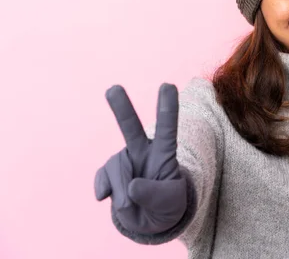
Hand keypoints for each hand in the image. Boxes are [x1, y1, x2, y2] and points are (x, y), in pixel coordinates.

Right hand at [94, 83, 187, 234]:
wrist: (150, 219)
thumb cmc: (167, 205)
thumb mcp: (170, 202)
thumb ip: (154, 194)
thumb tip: (131, 187)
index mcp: (164, 152)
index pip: (167, 128)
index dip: (167, 108)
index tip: (167, 86)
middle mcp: (143, 150)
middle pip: (131, 127)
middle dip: (121, 108)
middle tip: (113, 89)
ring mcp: (124, 160)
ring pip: (115, 167)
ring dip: (121, 191)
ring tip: (130, 206)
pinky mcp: (109, 173)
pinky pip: (102, 178)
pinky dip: (105, 190)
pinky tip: (106, 197)